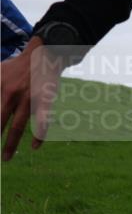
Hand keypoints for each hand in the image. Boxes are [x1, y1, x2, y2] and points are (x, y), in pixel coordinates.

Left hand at [1, 38, 63, 160]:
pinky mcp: (45, 101)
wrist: (44, 55)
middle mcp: (11, 94)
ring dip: (11, 144)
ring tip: (6, 158)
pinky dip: (39, 135)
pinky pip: (42, 122)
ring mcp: (29, 98)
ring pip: (17, 126)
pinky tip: (34, 146)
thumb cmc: (17, 66)